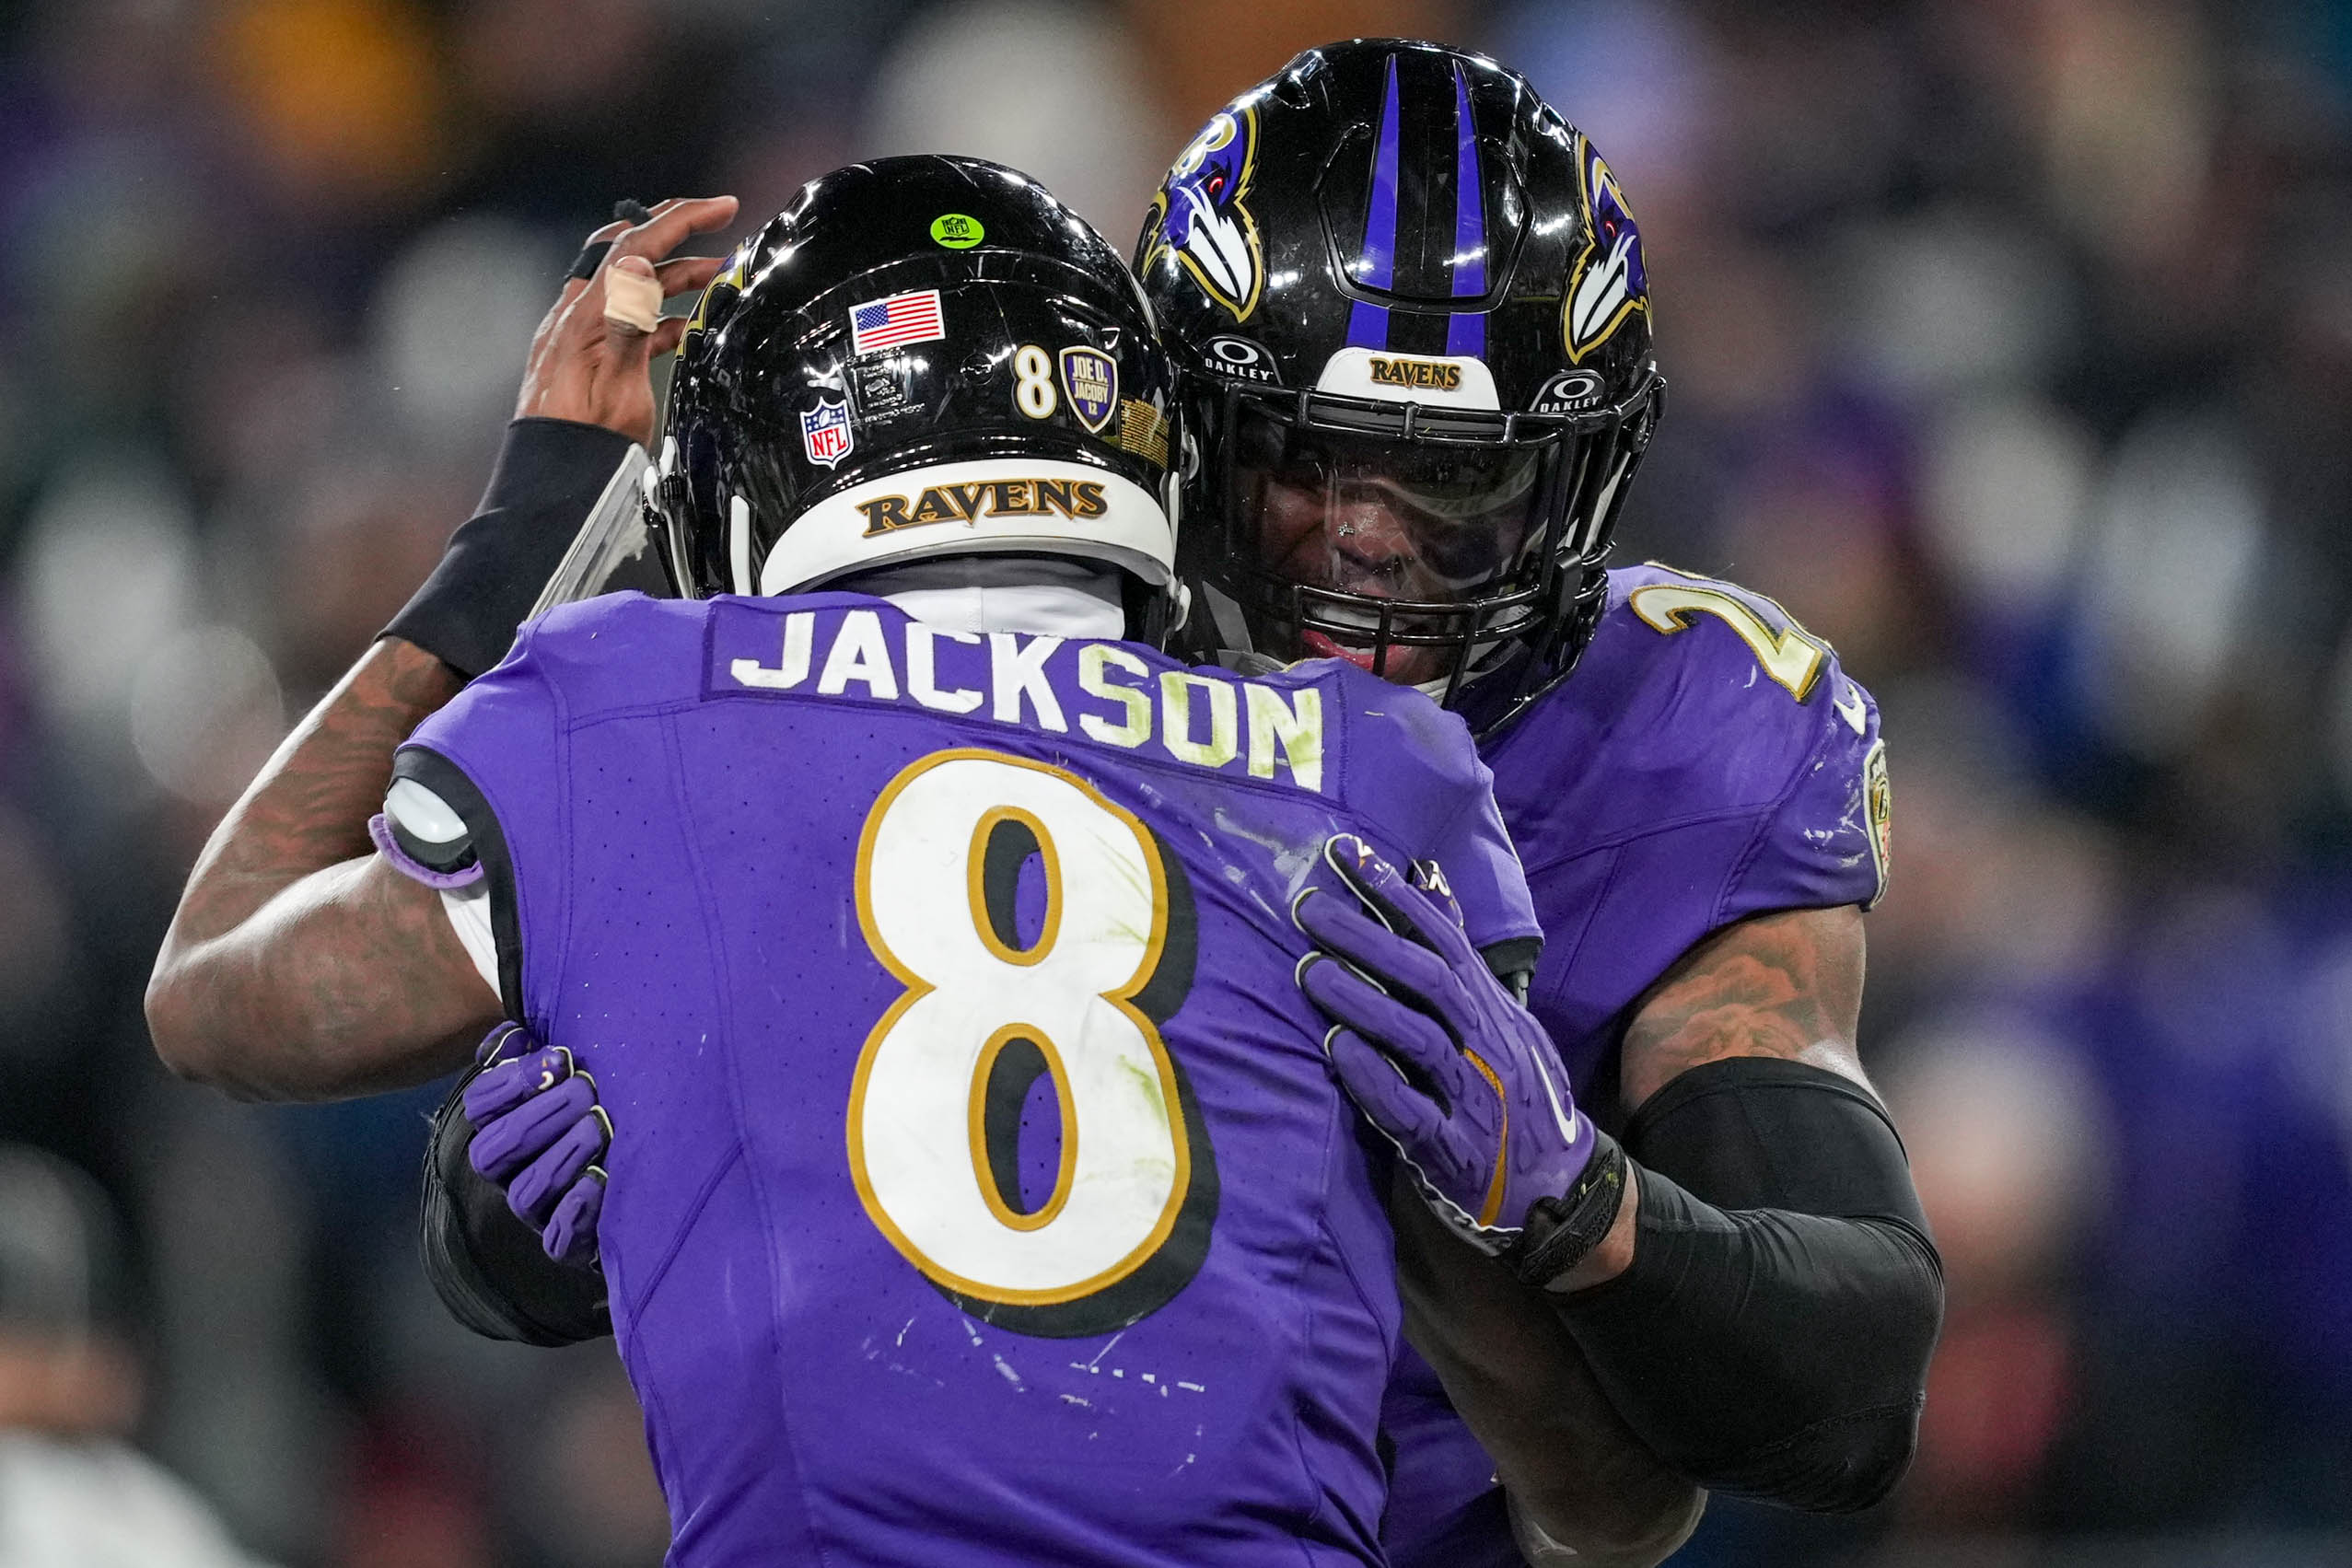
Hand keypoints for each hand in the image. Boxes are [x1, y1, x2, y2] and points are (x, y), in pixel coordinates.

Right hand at [464, 1022, 608, 1266]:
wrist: (673, 1156)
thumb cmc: (618, 1096)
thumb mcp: (582, 1064)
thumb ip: (543, 1044)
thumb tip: (516, 1034)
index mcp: (509, 1123)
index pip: (481, 1105)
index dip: (511, 1082)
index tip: (561, 1058)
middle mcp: (516, 1170)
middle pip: (493, 1152)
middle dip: (540, 1116)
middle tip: (588, 1091)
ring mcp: (541, 1210)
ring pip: (524, 1193)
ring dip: (561, 1156)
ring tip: (601, 1127)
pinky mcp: (572, 1243)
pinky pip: (557, 1240)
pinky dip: (576, 1213)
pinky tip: (601, 1181)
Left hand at [515, 195, 740, 446]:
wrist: (556, 479)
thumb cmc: (582, 439)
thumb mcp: (613, 381)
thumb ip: (626, 321)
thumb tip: (639, 265)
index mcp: (587, 312)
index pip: (637, 246)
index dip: (681, 219)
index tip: (722, 207)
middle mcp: (583, 315)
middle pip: (633, 255)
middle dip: (679, 235)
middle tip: (721, 226)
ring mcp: (588, 335)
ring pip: (638, 289)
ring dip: (678, 277)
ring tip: (718, 278)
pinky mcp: (596, 358)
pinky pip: (634, 322)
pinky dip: (664, 315)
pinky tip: (689, 327)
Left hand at [1294, 834, 1595, 1257]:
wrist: (1559, 1187)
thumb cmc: (1517, 1092)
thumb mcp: (1502, 1021)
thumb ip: (1461, 956)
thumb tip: (1430, 881)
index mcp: (1494, 1011)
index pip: (1445, 941)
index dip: (1397, 897)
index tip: (1346, 858)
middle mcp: (1487, 1046)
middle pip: (1428, 980)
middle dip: (1367, 939)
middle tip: (1310, 908)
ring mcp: (1474, 1099)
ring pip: (1417, 1038)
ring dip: (1362, 1001)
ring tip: (1309, 971)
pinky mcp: (1455, 1152)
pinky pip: (1410, 1110)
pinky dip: (1372, 1077)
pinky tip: (1337, 1048)